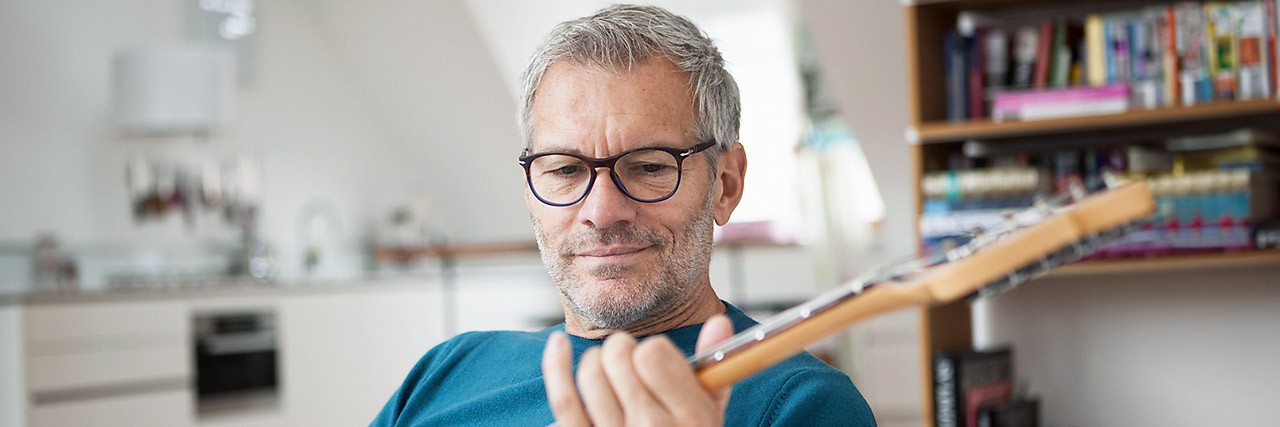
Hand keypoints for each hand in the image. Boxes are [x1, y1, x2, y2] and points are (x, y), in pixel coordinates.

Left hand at [542, 314, 734, 425]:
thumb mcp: (710, 412)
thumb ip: (713, 368)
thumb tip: (718, 323)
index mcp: (690, 418)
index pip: (652, 355)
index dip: (651, 349)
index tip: (654, 359)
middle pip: (618, 358)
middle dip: (621, 349)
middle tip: (627, 358)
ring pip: (591, 374)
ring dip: (596, 361)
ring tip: (607, 368)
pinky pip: (564, 399)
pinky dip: (556, 367)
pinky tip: (558, 346)